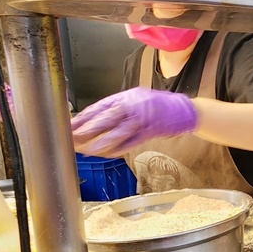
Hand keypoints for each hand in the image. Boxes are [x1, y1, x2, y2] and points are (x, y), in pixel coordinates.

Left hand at [71, 88, 197, 156]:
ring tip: (88, 150)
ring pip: (119, 131)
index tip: (69, 125)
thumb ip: (115, 108)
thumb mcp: (133, 99)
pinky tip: (108, 153)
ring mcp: (143, 119)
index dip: (83, 117)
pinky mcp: (152, 131)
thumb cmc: (155, 105)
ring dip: (102, 142)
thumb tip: (91, 119)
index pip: (99, 107)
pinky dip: (120, 148)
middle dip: (88, 129)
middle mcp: (133, 106)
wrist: (183, 109)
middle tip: (72, 138)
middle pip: (106, 118)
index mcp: (125, 97)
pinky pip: (133, 141)